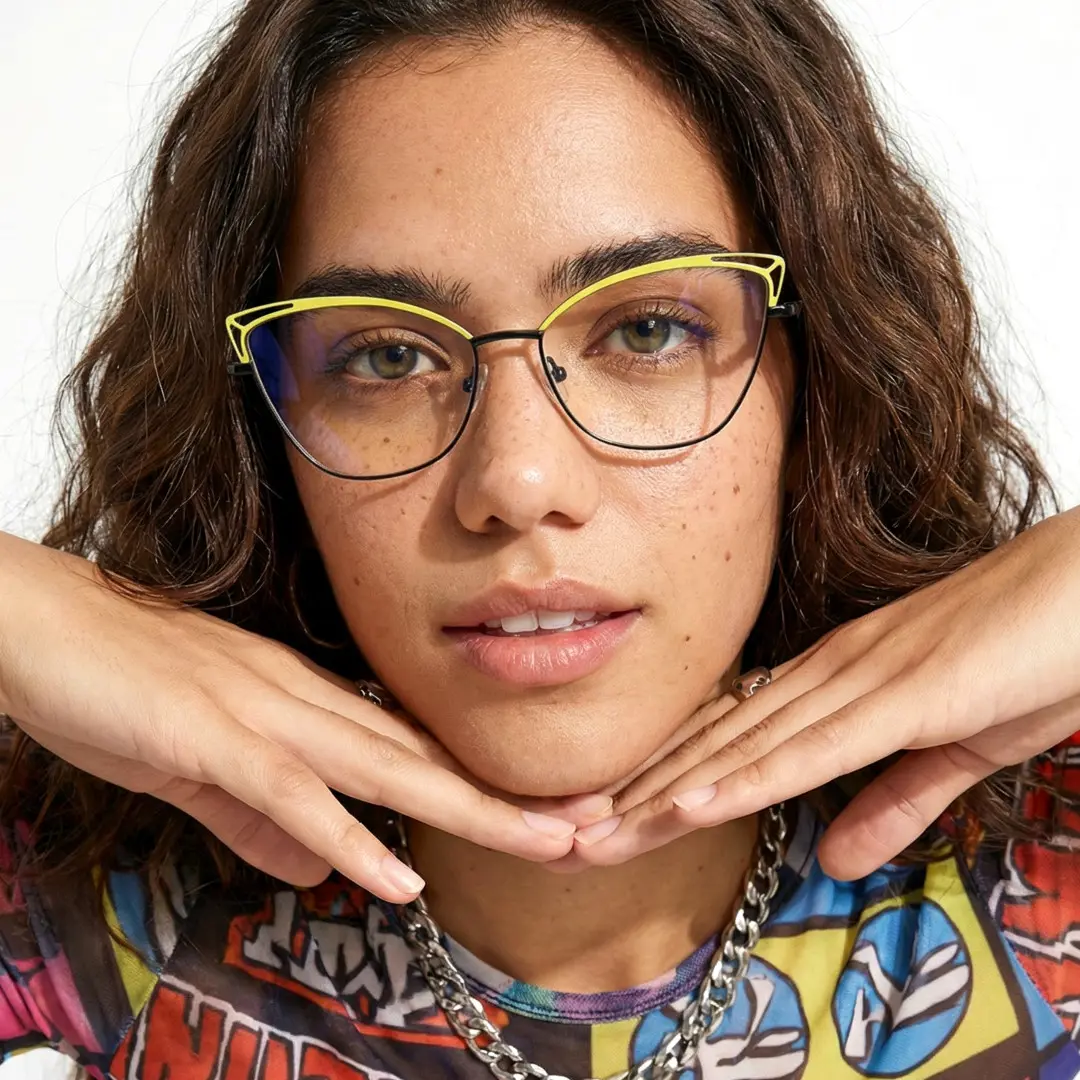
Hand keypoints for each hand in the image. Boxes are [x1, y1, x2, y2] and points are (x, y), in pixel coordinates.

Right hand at [0, 532, 599, 899]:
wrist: (40, 625)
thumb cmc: (119, 681)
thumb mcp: (199, 765)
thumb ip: (261, 817)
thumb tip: (321, 863)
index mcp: (303, 702)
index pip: (410, 746)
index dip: (482, 781)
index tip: (545, 806)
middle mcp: (301, 700)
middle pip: (423, 756)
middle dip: (510, 796)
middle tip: (592, 821)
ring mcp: (262, 714)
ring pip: (385, 768)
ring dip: (468, 811)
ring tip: (544, 842)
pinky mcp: (211, 735)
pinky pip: (293, 793)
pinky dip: (350, 834)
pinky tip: (398, 873)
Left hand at [567, 506, 1079, 879]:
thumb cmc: (1031, 655)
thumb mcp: (956, 749)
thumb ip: (894, 800)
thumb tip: (837, 856)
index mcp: (836, 683)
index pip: (730, 739)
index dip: (663, 780)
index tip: (605, 816)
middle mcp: (829, 676)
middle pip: (713, 746)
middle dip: (636, 796)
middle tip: (562, 834)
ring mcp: (860, 681)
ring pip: (740, 749)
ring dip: (663, 796)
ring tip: (594, 834)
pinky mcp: (904, 695)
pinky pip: (809, 747)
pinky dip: (743, 778)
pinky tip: (689, 804)